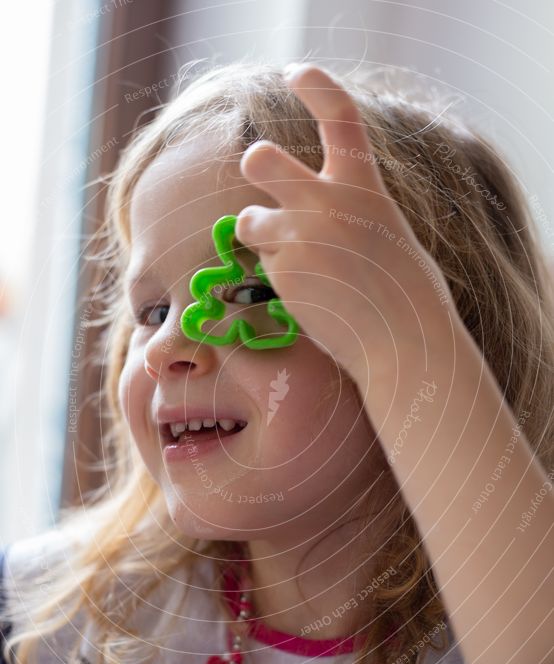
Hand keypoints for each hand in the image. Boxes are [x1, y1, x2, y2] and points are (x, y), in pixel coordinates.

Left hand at [235, 63, 458, 388]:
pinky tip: (305, 294)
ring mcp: (300, 235)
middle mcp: (327, 201)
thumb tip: (331, 207)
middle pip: (261, 158)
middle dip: (256, 168)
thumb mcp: (389, 233)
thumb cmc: (407, 296)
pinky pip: (259, 263)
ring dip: (259, 236)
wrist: (402, 343)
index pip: (338, 116)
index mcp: (364, 186)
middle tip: (265, 183)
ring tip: (294, 263)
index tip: (297, 73)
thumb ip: (355, 209)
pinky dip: (273, 276)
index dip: (315, 86)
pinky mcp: (281, 271)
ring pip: (247, 219)